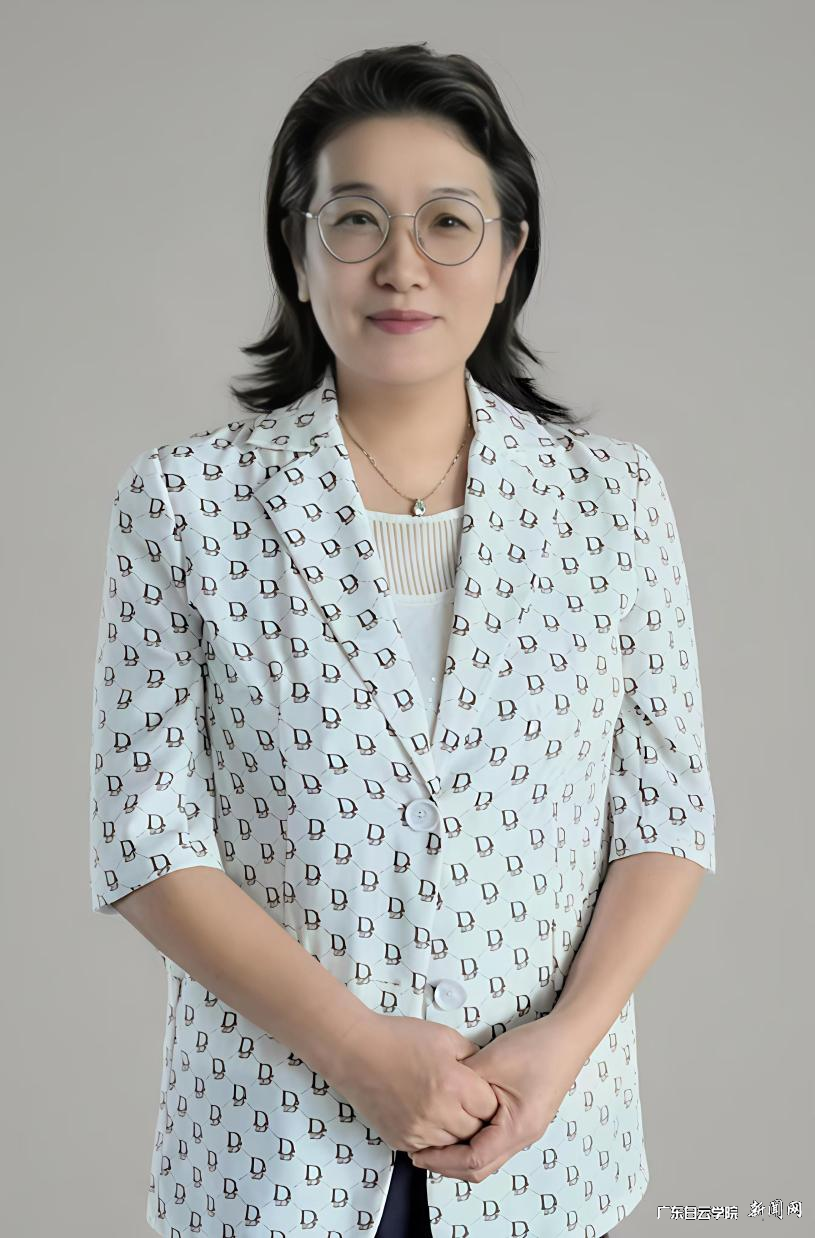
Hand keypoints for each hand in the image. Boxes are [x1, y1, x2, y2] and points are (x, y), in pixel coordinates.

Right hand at [330, 1010, 499, 1152]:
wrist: (356, 1050)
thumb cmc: (397, 1039)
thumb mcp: (445, 1037)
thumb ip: (472, 1056)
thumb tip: (486, 1073)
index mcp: (453, 1085)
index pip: (490, 1108)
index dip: (487, 1097)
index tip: (479, 1090)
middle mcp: (438, 1113)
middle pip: (475, 1131)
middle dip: (474, 1116)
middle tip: (463, 1098)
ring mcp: (418, 1131)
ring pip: (453, 1144)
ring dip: (454, 1129)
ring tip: (443, 1104)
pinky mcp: (402, 1140)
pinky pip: (429, 1148)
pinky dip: (432, 1135)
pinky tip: (425, 1112)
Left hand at [407, 1013, 583, 1182]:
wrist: (566, 1037)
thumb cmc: (537, 1048)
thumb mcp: (489, 1063)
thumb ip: (460, 1082)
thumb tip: (434, 1097)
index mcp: (517, 1128)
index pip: (474, 1160)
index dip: (442, 1159)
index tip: (419, 1153)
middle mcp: (524, 1137)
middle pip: (481, 1168)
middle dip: (447, 1164)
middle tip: (420, 1153)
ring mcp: (525, 1130)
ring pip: (487, 1158)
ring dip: (459, 1154)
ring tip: (433, 1141)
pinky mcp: (522, 1120)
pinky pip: (493, 1142)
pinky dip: (471, 1141)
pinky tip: (455, 1127)